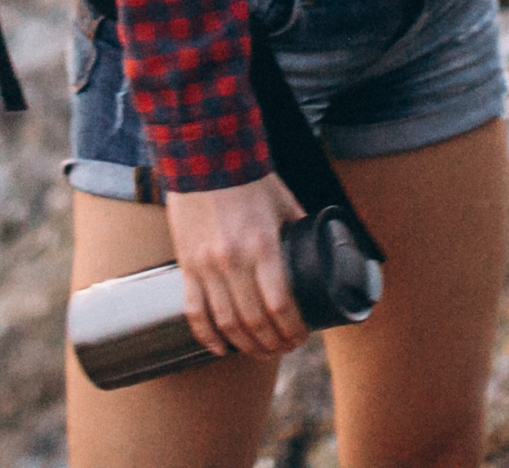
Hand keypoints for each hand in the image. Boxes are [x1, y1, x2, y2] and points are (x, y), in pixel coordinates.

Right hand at [162, 171, 307, 357]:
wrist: (204, 158)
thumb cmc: (249, 178)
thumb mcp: (284, 203)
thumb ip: (299, 229)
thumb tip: (321, 249)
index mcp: (262, 245)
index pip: (280, 304)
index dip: (293, 329)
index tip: (301, 337)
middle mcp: (233, 260)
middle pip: (254, 321)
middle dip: (273, 343)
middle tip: (284, 348)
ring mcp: (206, 265)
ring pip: (226, 322)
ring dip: (245, 345)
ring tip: (260, 351)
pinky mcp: (187, 265)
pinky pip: (193, 311)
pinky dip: (206, 336)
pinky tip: (219, 349)